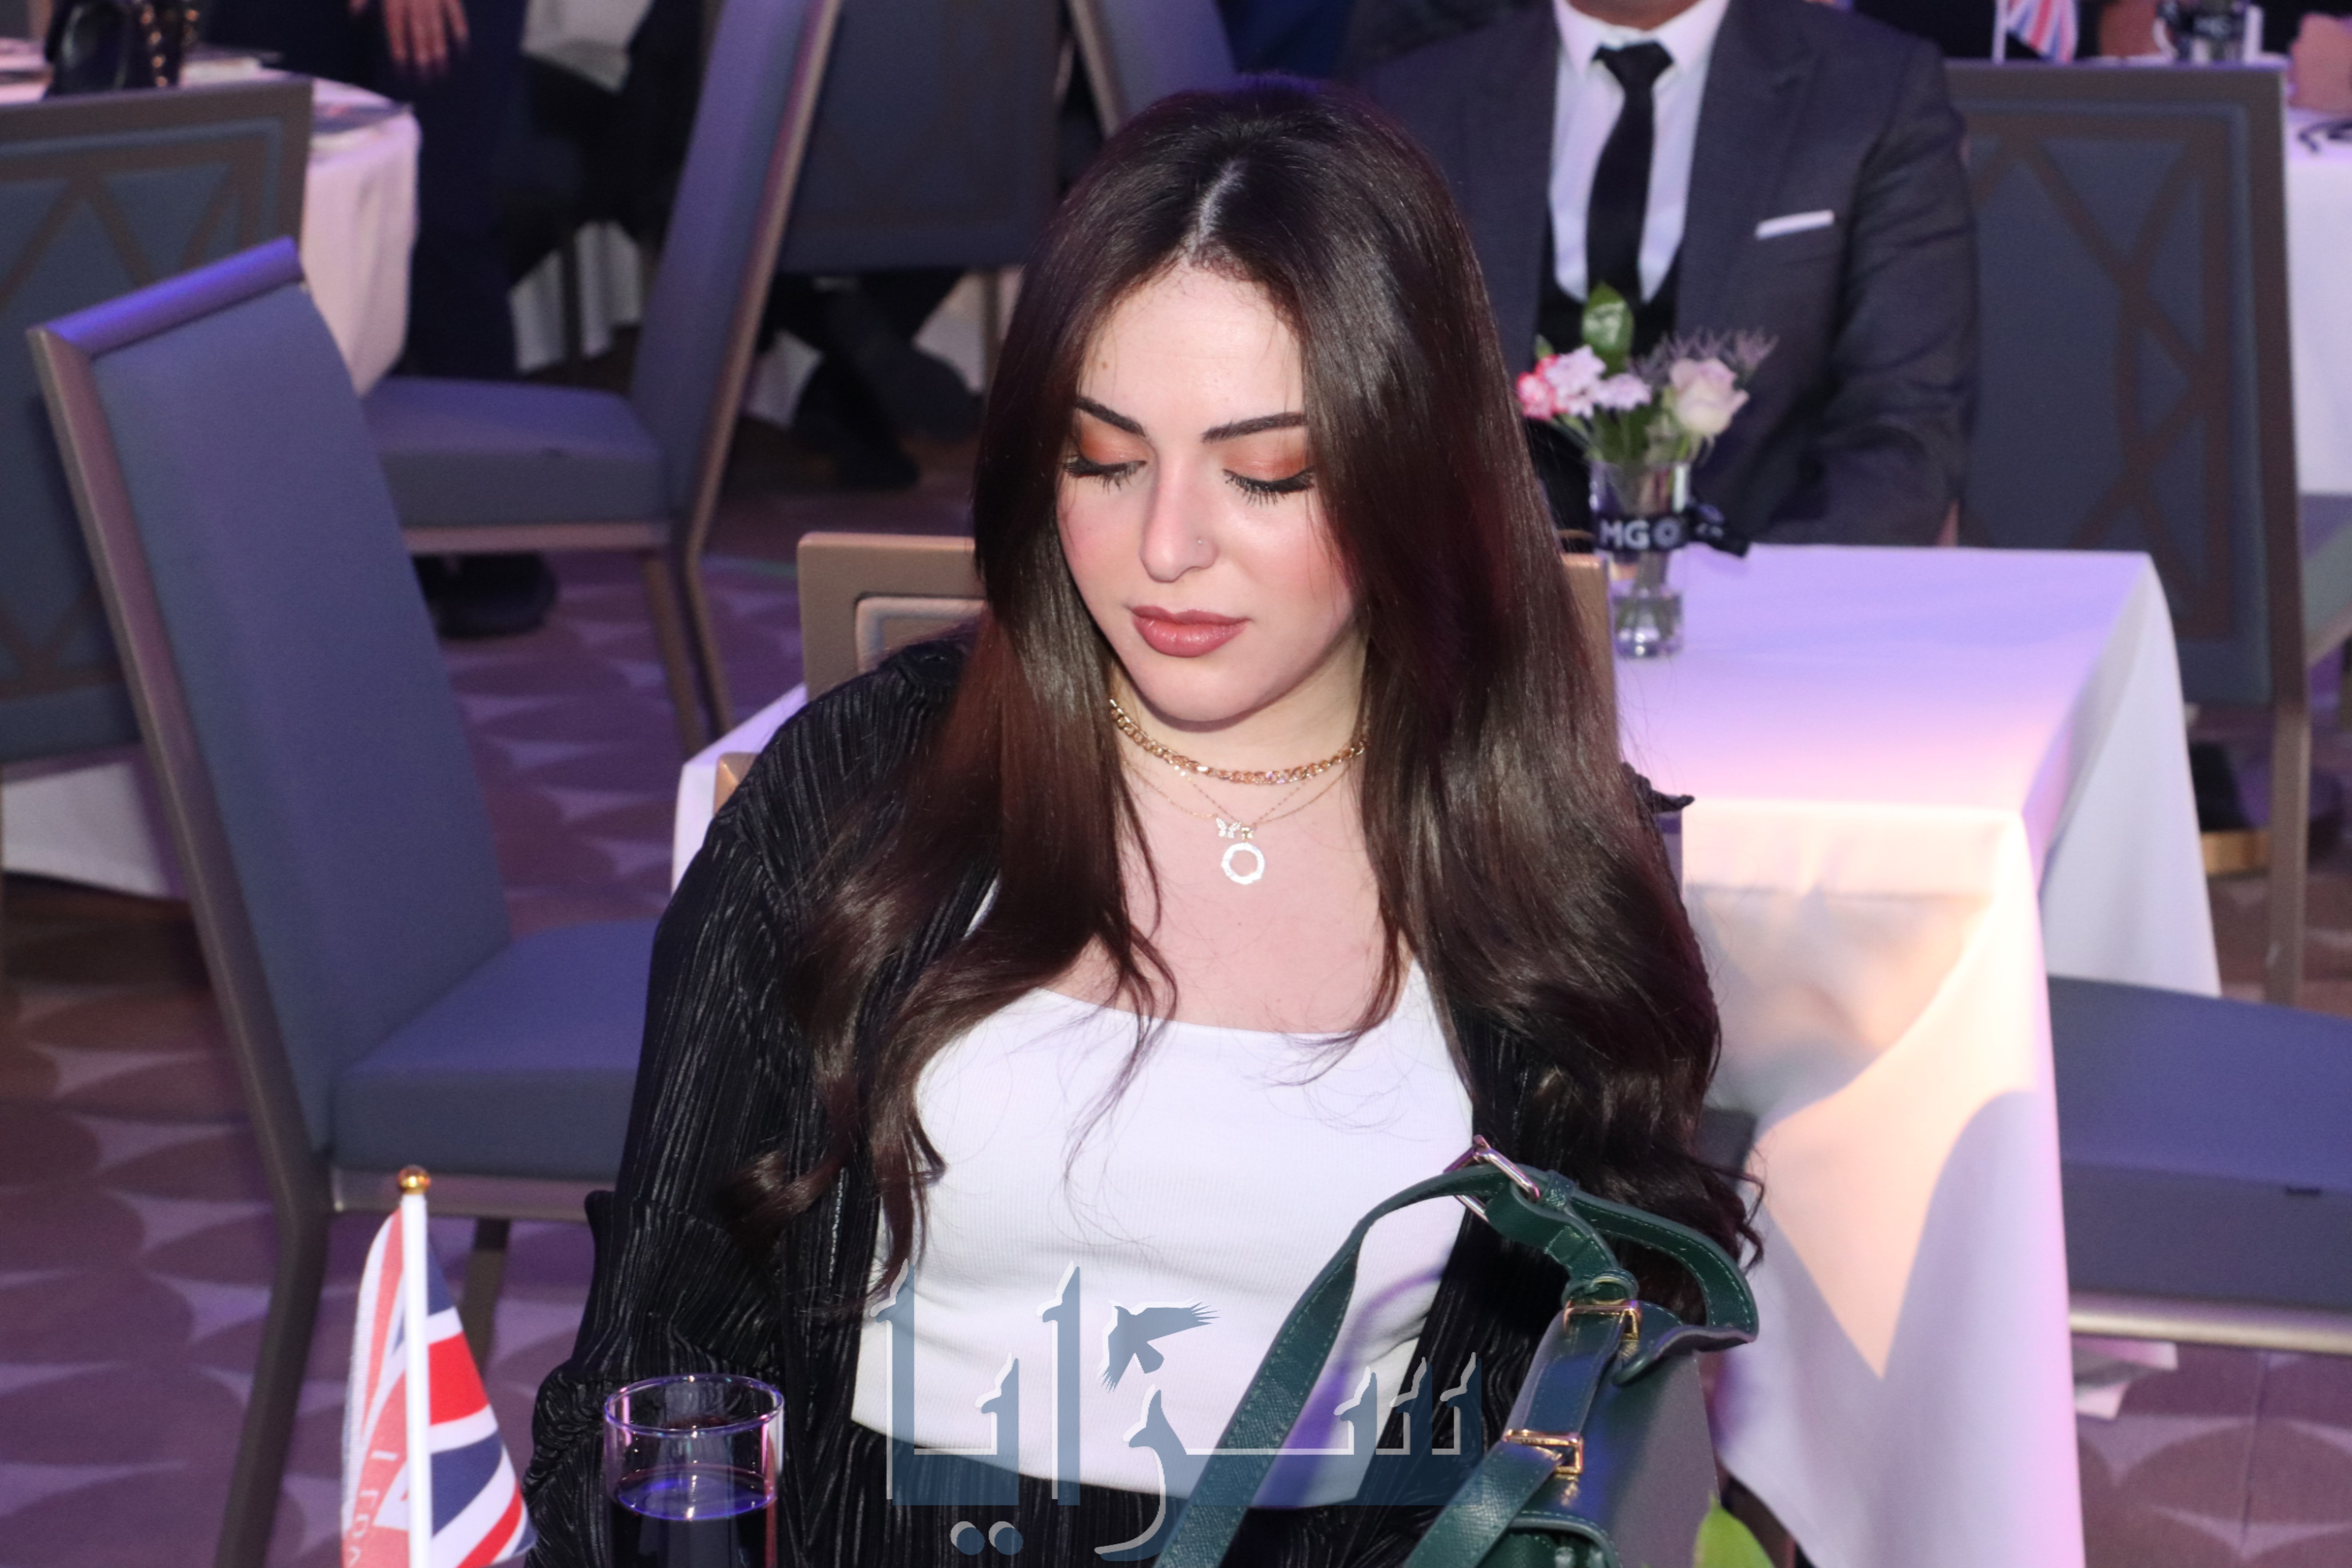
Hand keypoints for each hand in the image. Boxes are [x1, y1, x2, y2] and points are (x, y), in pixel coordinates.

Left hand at [353, 0, 469, 78]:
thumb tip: (356, 17)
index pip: (396, 28)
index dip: (399, 48)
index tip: (402, 69)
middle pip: (419, 32)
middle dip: (422, 57)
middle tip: (425, 79)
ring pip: (437, 26)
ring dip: (440, 51)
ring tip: (442, 71)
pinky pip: (456, 13)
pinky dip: (460, 30)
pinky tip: (462, 49)